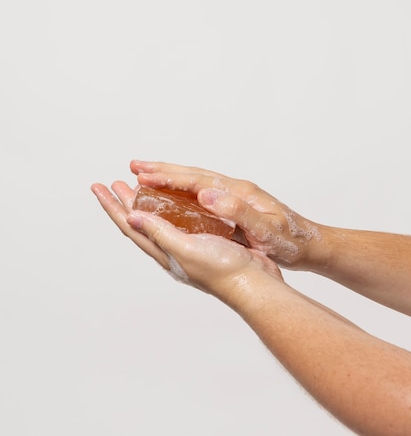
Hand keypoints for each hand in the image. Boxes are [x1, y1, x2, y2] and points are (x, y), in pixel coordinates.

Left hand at [91, 179, 281, 300]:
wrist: (255, 283)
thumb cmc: (222, 270)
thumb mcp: (185, 249)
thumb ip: (160, 232)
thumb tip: (132, 216)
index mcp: (164, 252)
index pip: (130, 225)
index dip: (113, 206)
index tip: (99, 186)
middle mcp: (172, 249)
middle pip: (142, 221)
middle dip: (126, 202)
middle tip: (115, 182)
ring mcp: (189, 246)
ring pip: (161, 220)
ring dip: (148, 202)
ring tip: (138, 186)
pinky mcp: (206, 241)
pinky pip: (182, 220)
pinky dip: (173, 207)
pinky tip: (177, 200)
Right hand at [130, 160, 322, 268]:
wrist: (312, 246)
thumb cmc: (292, 240)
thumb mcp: (267, 230)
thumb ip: (238, 211)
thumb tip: (206, 194)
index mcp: (238, 192)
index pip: (196, 180)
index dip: (168, 177)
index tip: (143, 174)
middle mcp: (233, 190)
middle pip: (191, 175)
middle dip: (161, 170)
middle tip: (133, 166)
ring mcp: (233, 197)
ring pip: (194, 183)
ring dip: (168, 178)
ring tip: (144, 175)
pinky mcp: (234, 206)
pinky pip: (200, 195)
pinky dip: (181, 191)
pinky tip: (171, 195)